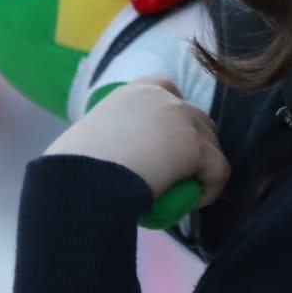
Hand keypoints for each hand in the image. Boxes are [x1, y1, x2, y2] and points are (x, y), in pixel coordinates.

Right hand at [44, 76, 228, 209]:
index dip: (176, 112)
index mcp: (134, 92)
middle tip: (181, 172)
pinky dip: (212, 189)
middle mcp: (162, 98)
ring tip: (188, 191)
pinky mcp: (196, 147)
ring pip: (211, 143)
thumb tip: (114, 160)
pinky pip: (219, 171)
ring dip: (205, 166)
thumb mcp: (91, 139)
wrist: (80, 183)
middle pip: (196, 116)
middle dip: (197, 140)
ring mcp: (182, 119)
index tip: (169, 140)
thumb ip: (112, 137)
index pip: (167, 88)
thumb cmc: (72, 169)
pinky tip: (195, 204)